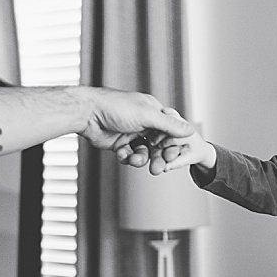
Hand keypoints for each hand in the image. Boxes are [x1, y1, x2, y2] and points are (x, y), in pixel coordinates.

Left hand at [80, 88, 195, 173]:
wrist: (87, 113)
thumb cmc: (115, 107)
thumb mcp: (147, 115)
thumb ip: (170, 125)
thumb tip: (190, 130)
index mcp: (153, 111)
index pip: (169, 131)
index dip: (171, 145)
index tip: (171, 156)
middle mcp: (143, 122)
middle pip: (158, 144)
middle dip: (157, 157)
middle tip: (158, 169)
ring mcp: (131, 133)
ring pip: (144, 152)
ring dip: (141, 159)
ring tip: (134, 160)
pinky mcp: (119, 143)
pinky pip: (130, 155)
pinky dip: (127, 157)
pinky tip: (123, 155)